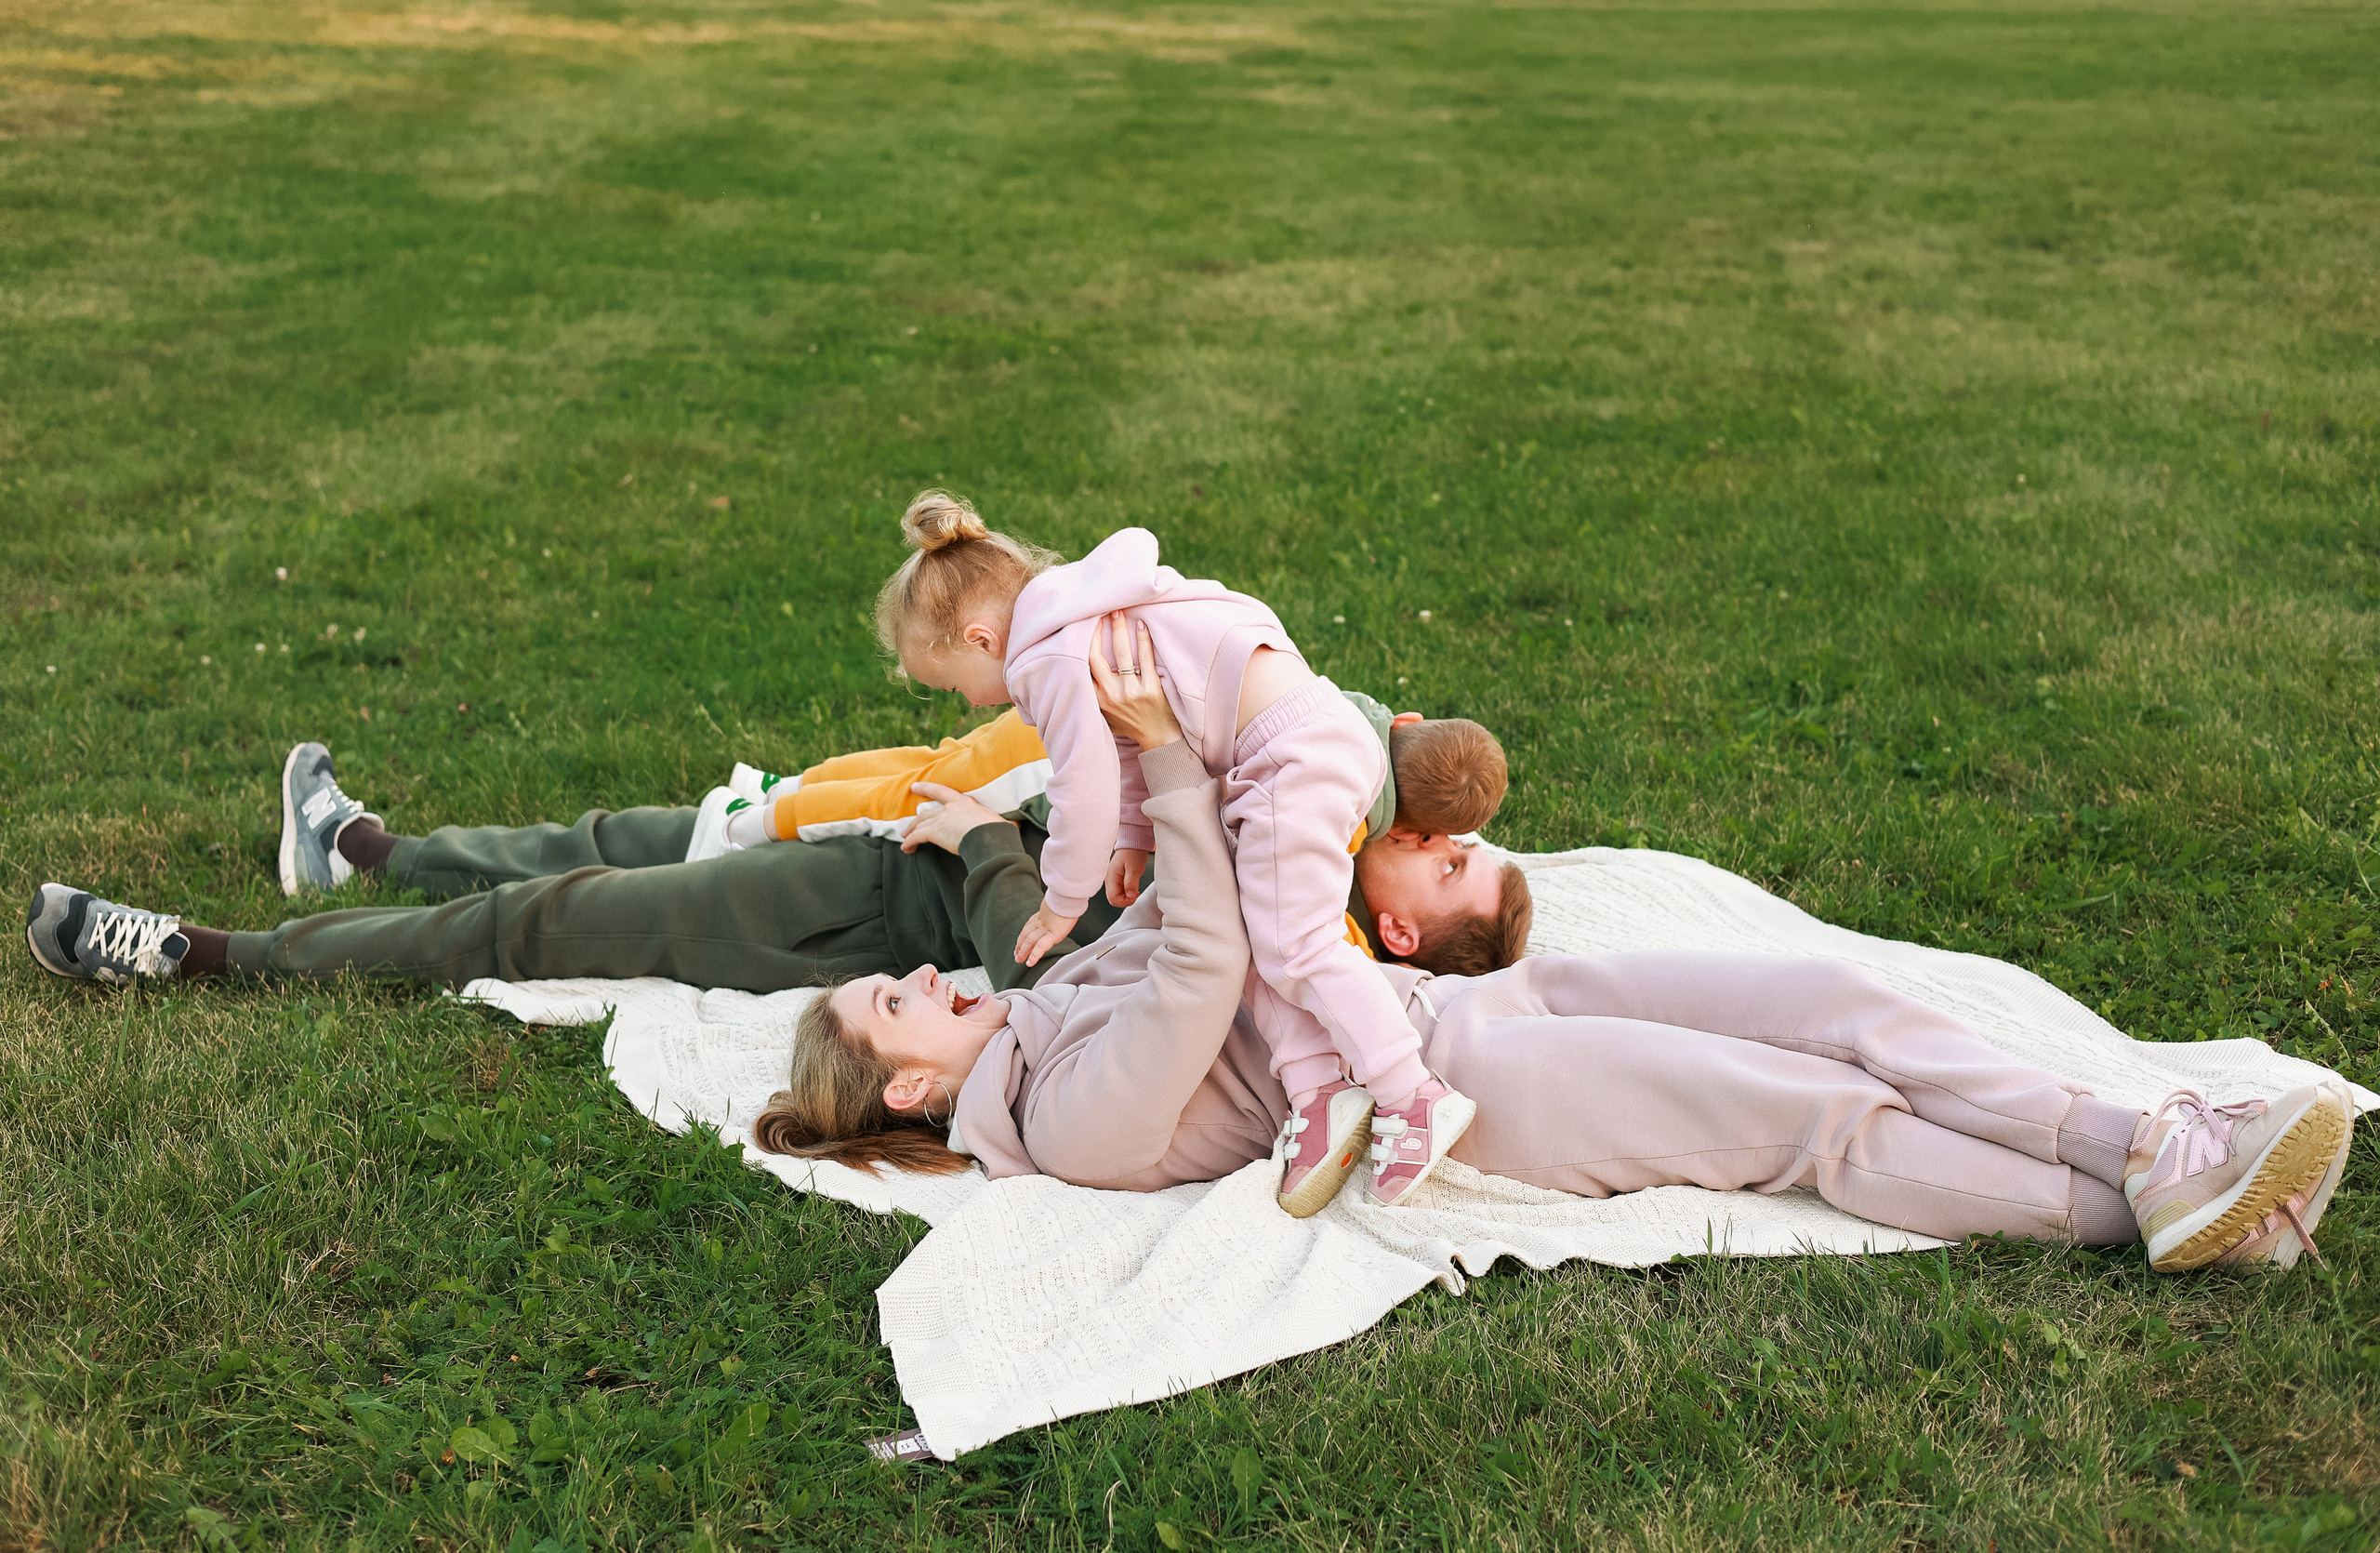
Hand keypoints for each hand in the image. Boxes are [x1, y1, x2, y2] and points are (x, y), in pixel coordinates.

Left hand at [898, 781, 1011, 854]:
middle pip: (927, 812)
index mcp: (965, 802)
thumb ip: (1005, 823)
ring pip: (920, 823)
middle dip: (916, 819)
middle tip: (909, 825)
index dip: (927, 788)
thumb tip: (1017, 826)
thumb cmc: (999, 832)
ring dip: (911, 831)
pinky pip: (918, 836)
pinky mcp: (935, 831)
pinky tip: (906, 849)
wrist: (991, 838)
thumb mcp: (1002, 823)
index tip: (916, 786)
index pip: (942, 792)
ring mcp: (941, 819)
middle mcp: (950, 808)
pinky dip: (910, 842)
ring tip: (906, 838)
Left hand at [1015, 903, 1080, 966]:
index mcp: (1044, 913)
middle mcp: (1042, 921)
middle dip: (1020, 944)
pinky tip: (1030, 963)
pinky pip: (1040, 947)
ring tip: (1019, 959)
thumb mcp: (1062, 901)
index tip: (1021, 940)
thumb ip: (1058, 906)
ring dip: (1023, 951)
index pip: (1030, 924)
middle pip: (1027, 933)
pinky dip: (1034, 955)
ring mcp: (1045, 928)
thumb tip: (1065, 903)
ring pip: (1029, 941)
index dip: (1024, 933)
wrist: (1070, 896)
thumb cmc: (1070, 898)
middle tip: (1016, 953)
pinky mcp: (1052, 934)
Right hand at [1088, 610, 1181, 750]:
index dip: (1082, 644)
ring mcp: (1131, 692)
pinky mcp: (1151, 689)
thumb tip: (1079, 668)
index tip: (1083, 626)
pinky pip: (1146, 659)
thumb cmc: (1130, 722)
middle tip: (1102, 611)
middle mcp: (1111, 695)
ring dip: (1120, 630)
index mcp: (1097, 698)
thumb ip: (1093, 693)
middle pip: (1097, 657)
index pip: (1084, 667)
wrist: (1158, 737)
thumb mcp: (1105, 713)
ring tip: (1119, 612)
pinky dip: (1144, 640)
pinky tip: (1142, 625)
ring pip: (1122, 654)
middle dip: (1099, 631)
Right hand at [1105, 847, 1149, 906]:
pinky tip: (1133, 888)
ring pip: (1117, 896)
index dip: (1125, 901)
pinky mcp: (1117, 879)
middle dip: (1125, 900)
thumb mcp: (1134, 869)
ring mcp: (1112, 880)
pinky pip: (1120, 891)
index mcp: (1111, 877)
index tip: (1135, 896)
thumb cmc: (1133, 854)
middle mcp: (1109, 880)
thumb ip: (1131, 883)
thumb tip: (1130, 896)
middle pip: (1113, 899)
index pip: (1113, 898)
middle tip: (1136, 894)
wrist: (1133, 844)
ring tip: (1135, 890)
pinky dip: (1127, 893)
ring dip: (1126, 897)